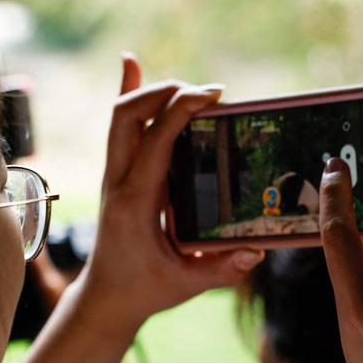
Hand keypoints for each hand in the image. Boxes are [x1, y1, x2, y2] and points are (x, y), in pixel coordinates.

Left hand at [77, 55, 263, 334]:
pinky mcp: (120, 176)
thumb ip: (221, 270)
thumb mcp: (185, 285)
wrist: (106, 299)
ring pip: (121, 117)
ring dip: (151, 92)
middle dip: (164, 91)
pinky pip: (121, 129)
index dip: (181, 109)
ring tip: (189, 86)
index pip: (155, 140)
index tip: (214, 95)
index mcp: (135, 203)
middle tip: (205, 94)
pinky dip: (129, 95)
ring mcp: (115, 176)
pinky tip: (132, 64)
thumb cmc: (144, 291)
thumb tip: (256, 252)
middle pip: (126, 115)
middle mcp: (119, 182)